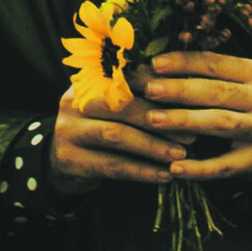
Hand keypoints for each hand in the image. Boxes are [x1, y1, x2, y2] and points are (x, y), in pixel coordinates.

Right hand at [48, 75, 195, 195]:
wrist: (61, 160)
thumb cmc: (102, 125)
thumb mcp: (114, 104)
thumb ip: (140, 90)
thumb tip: (186, 76)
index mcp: (89, 78)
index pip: (125, 75)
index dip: (157, 85)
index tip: (186, 97)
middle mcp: (74, 100)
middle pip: (120, 104)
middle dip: (159, 119)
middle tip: (190, 133)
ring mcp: (68, 130)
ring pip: (117, 135)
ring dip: (153, 146)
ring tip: (180, 155)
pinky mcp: (69, 159)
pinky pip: (112, 165)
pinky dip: (142, 171)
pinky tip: (164, 175)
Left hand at [141, 51, 251, 182]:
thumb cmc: (251, 106)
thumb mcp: (242, 83)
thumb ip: (210, 73)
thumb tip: (159, 64)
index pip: (216, 63)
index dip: (184, 62)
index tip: (155, 63)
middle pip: (217, 91)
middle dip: (180, 89)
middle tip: (149, 88)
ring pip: (220, 123)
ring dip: (184, 120)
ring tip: (153, 119)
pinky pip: (225, 165)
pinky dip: (199, 167)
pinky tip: (174, 167)